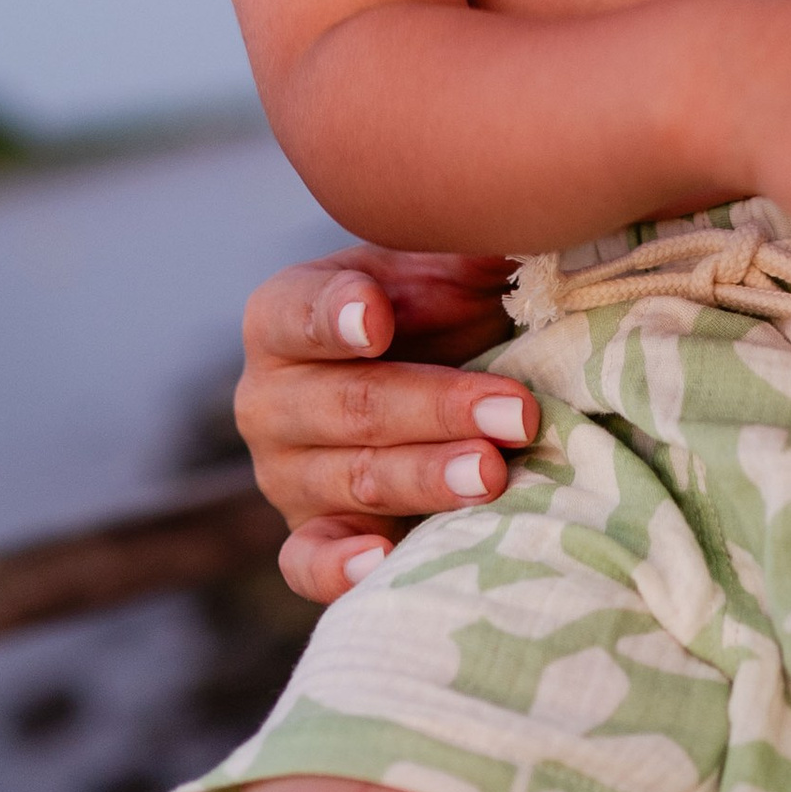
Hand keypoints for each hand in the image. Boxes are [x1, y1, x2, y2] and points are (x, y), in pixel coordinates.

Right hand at [233, 246, 537, 605]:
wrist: (431, 392)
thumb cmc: (437, 315)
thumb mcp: (444, 269)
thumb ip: (466, 248)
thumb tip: (520, 224)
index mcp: (284, 317)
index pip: (297, 313)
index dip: (336, 316)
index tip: (377, 317)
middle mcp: (269, 399)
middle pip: (349, 405)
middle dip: (435, 408)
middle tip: (513, 411)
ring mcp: (286, 476)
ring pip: (351, 480)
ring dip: (427, 477)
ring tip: (493, 473)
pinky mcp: (310, 539)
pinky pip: (309, 563)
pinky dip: (339, 567)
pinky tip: (382, 560)